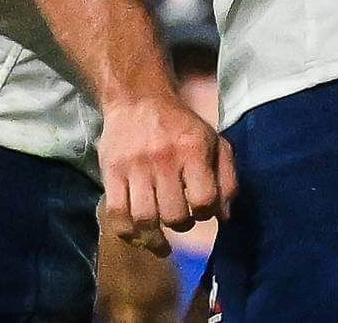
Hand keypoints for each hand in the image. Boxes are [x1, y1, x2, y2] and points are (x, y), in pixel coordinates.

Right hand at [98, 96, 235, 256]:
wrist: (137, 99)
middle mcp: (163, 158)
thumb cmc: (180, 126)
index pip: (204, 200)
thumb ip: (226, 179)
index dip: (207, 213)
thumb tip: (224, 217)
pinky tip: (137, 235)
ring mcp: (135, 166)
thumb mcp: (213, 141)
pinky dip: (128, 233)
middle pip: (174, 215)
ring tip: (160, 237)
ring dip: (155, 236)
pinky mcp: (111, 172)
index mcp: (193, 149)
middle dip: (181, 224)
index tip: (202, 209)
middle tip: (180, 218)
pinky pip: (117, 214)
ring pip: (145, 219)